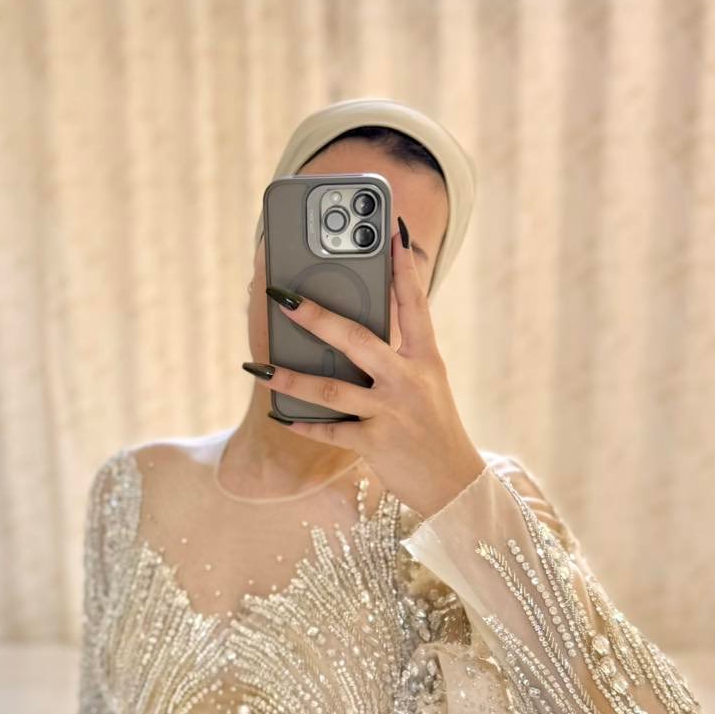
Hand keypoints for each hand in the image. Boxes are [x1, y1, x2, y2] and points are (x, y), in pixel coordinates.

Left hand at [257, 217, 486, 519]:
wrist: (454, 482)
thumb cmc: (434, 426)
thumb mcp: (428, 380)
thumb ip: (401, 349)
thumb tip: (364, 316)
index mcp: (426, 358)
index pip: (414, 303)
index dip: (403, 267)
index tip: (390, 231)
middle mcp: (408, 380)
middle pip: (357, 339)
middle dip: (316, 316)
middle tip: (282, 296)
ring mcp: (391, 412)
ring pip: (332, 389)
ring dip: (291, 377)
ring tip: (260, 367)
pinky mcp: (376, 444)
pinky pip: (331, 430)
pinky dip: (303, 423)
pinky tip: (280, 415)